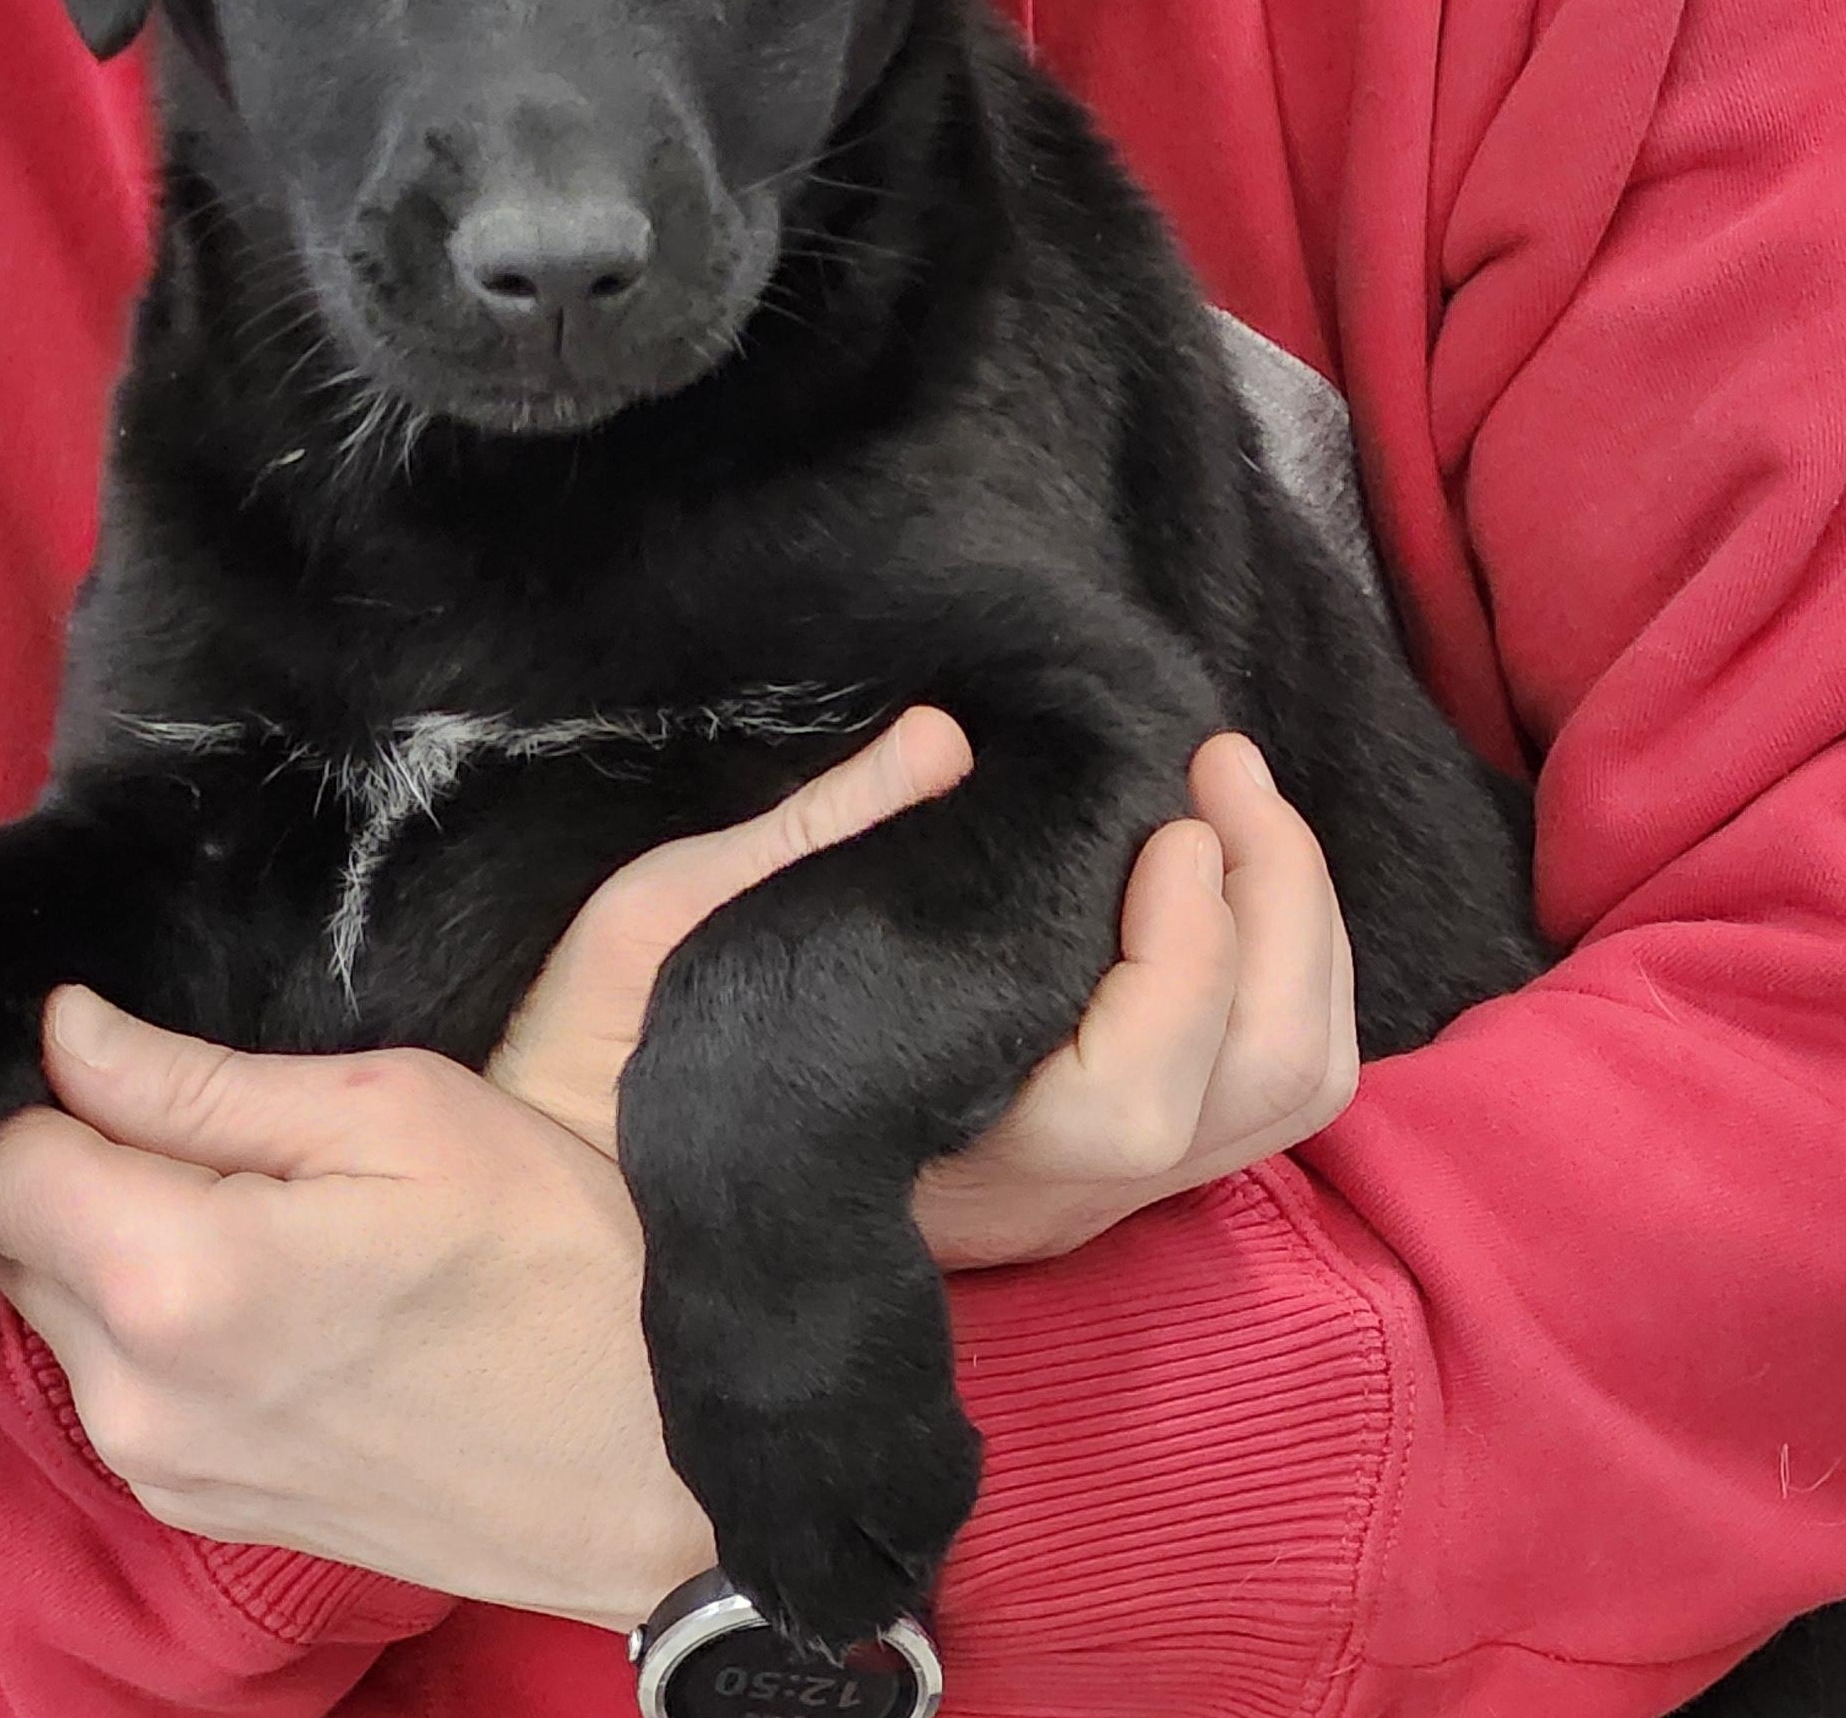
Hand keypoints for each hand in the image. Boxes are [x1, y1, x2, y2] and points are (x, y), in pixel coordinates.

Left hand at [0, 1015, 713, 1630]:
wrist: (657, 1455)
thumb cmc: (555, 1258)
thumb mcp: (396, 1113)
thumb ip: (198, 1081)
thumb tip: (63, 1032)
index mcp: (174, 1281)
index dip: (59, 1086)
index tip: (148, 1058)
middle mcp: (133, 1400)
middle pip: (10, 1238)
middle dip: (84, 1161)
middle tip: (231, 1126)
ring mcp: (163, 1472)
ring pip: (59, 1310)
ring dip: (120, 1243)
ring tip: (270, 1206)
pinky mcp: (200, 1510)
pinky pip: (115, 1384)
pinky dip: (158, 1321)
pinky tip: (281, 1290)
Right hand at [495, 725, 1358, 1270]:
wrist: (629, 1193)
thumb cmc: (635, 1057)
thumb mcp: (676, 927)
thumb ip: (815, 834)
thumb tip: (944, 740)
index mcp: (959, 1148)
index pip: (1139, 1082)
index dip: (1186, 943)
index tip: (1160, 813)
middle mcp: (1057, 1191)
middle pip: (1261, 1081)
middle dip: (1281, 903)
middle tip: (1223, 767)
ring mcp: (1095, 1187)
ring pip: (1287, 1089)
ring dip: (1304, 933)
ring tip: (1241, 805)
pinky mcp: (1109, 1160)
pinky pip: (1267, 1080)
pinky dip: (1289, 968)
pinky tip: (1229, 876)